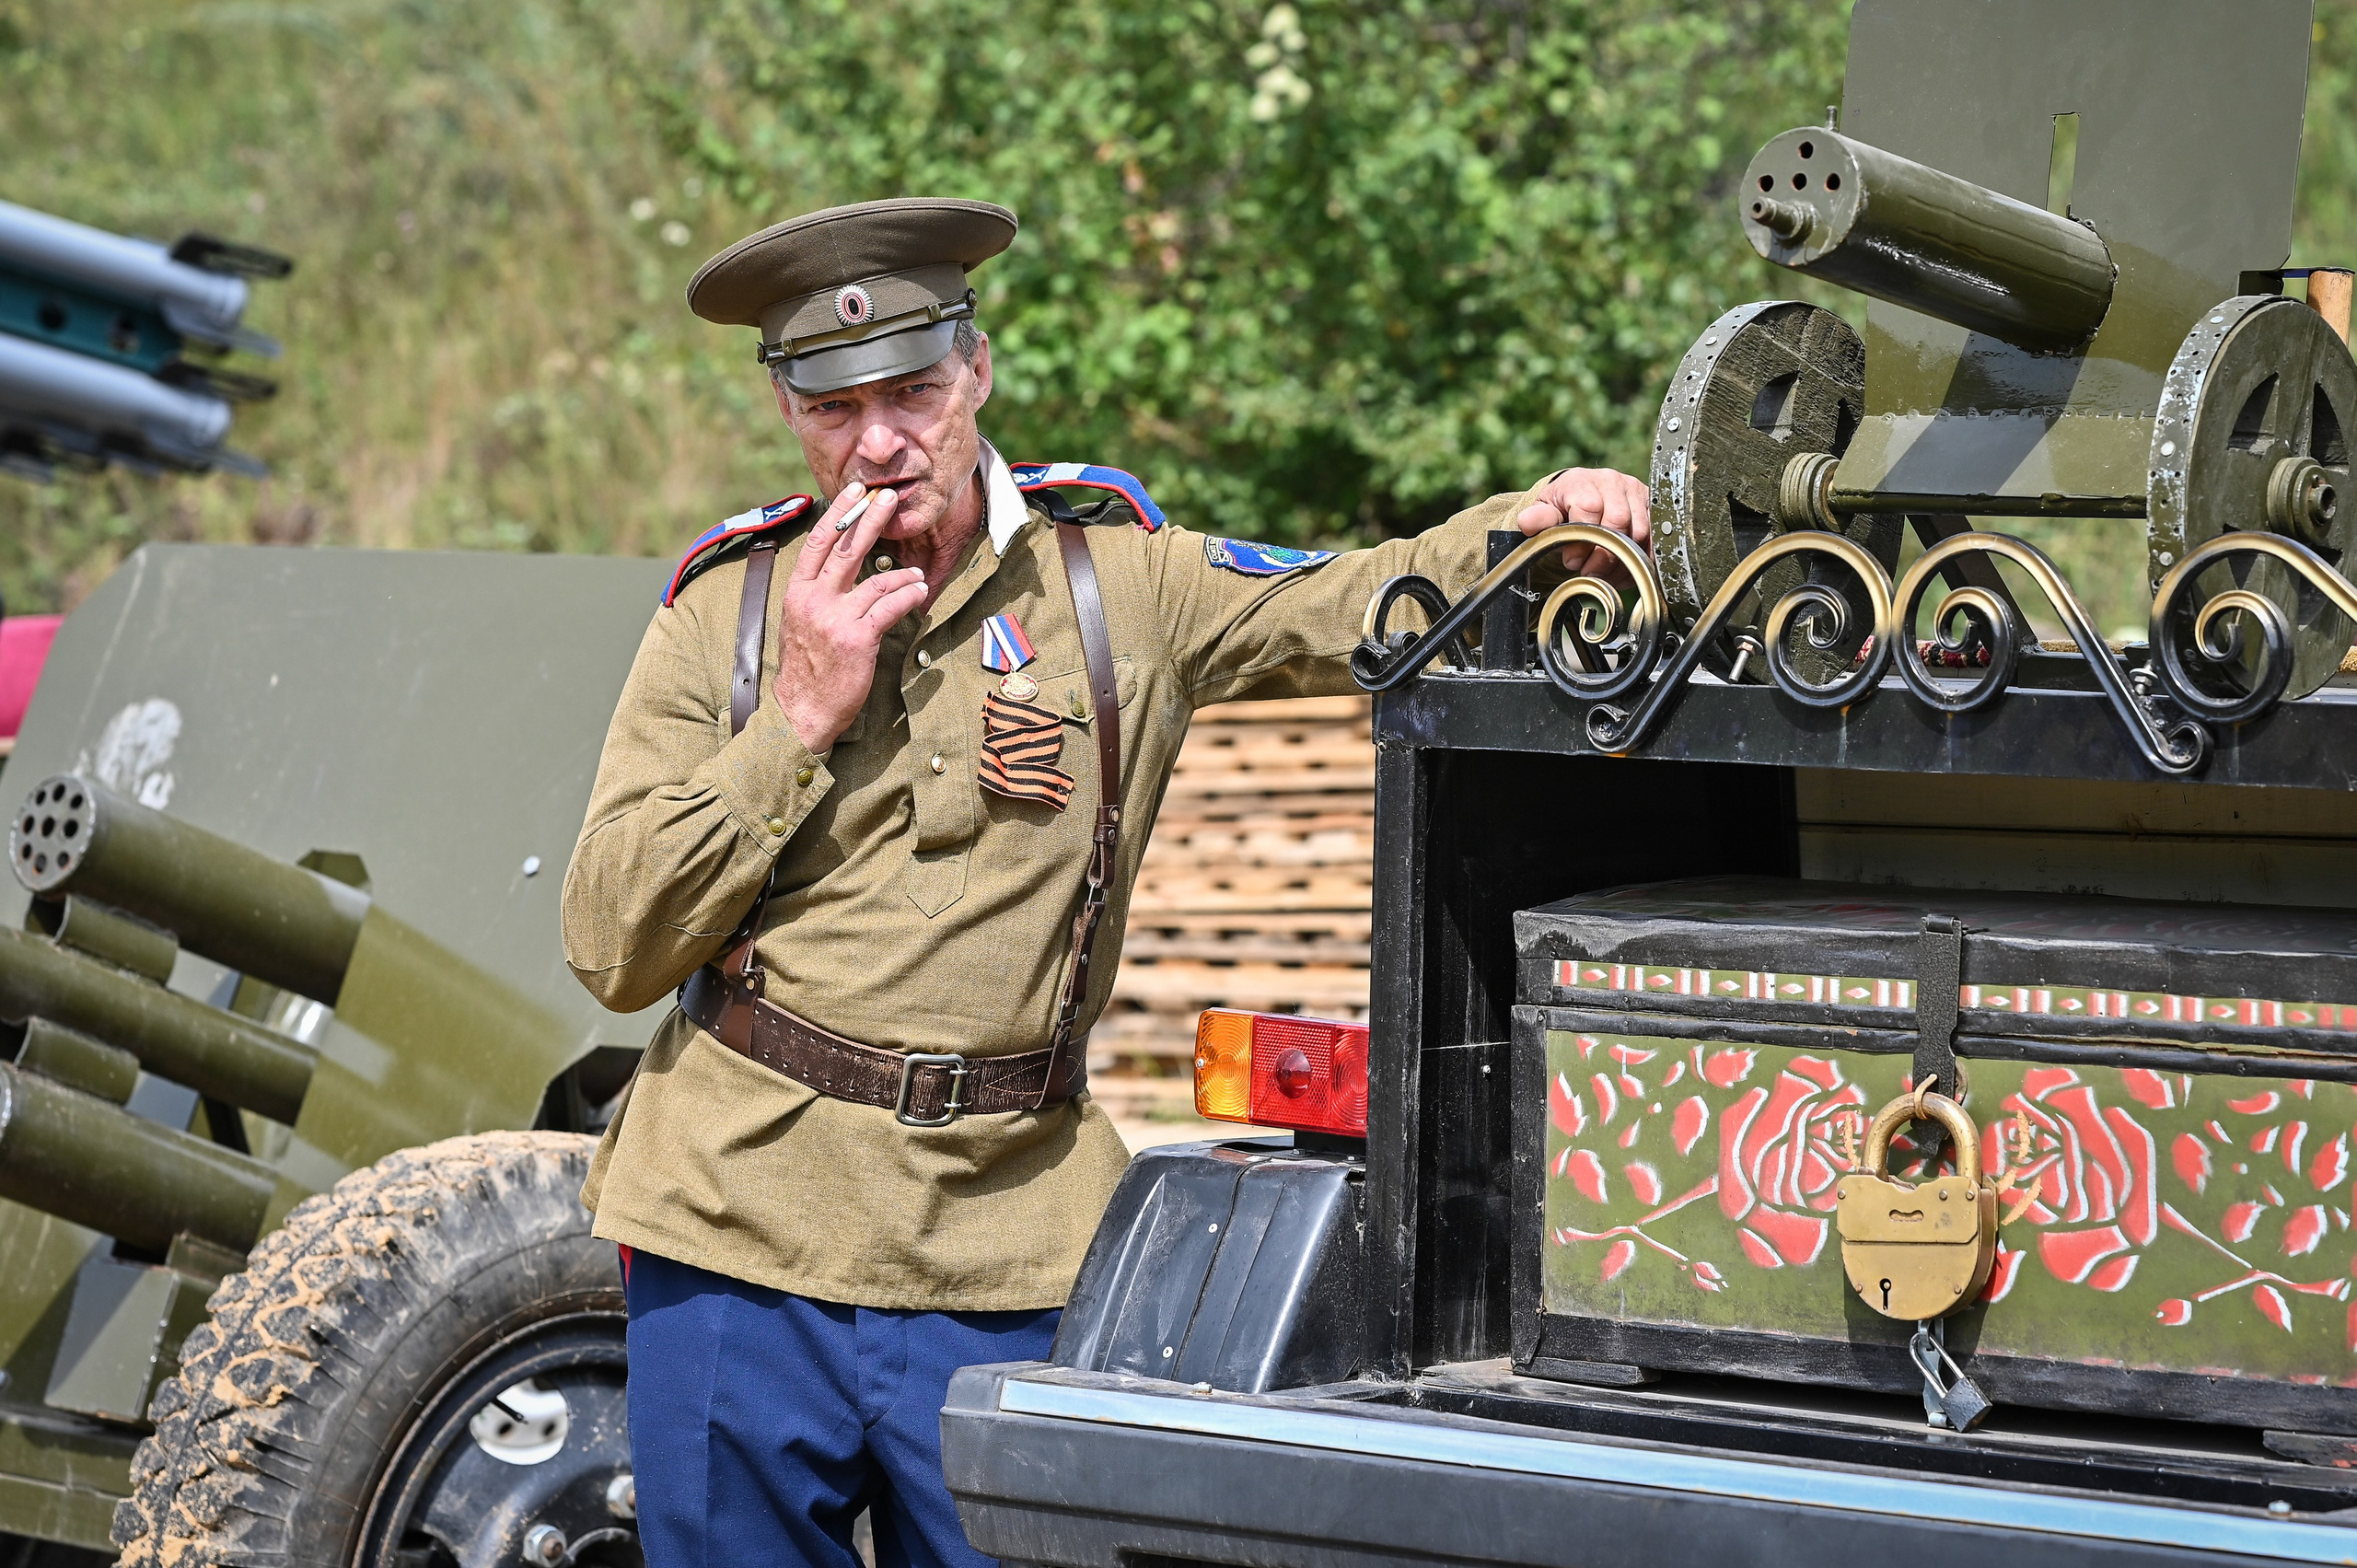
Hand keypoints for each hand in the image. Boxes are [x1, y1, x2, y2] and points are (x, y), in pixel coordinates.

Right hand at [771, 482, 930, 752]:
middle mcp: (813, 600)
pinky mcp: (857, 639)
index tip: (855, 492)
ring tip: (916, 574)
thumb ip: (817, 594)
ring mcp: (835, 618)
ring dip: (902, 575)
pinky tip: (918, 593)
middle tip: (888, 498)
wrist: (802, 711)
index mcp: (797, 592)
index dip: (838, 514)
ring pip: (876, 581)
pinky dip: (907, 596)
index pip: (818, 543)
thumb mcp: (800, 623)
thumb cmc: (807, 669)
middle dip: (870, 519)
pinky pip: (889, 607)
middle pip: (846, 549)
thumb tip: (840, 568)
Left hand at [1514, 467, 1651, 584]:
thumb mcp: (1545, 510)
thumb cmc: (1562, 506)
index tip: (1571, 560)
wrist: (1583, 496)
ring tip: (1603, 575)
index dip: (1582, 540)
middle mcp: (1614, 482)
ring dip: (1621, 562)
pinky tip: (1621, 572)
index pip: (1590, 508)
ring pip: (1639, 534)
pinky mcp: (1652, 510)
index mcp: (1584, 480)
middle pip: (1619, 522)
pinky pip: (1654, 541)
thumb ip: (1538, 518)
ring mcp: (1637, 494)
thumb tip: (1527, 522)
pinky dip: (1640, 562)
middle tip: (1588, 571)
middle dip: (1603, 555)